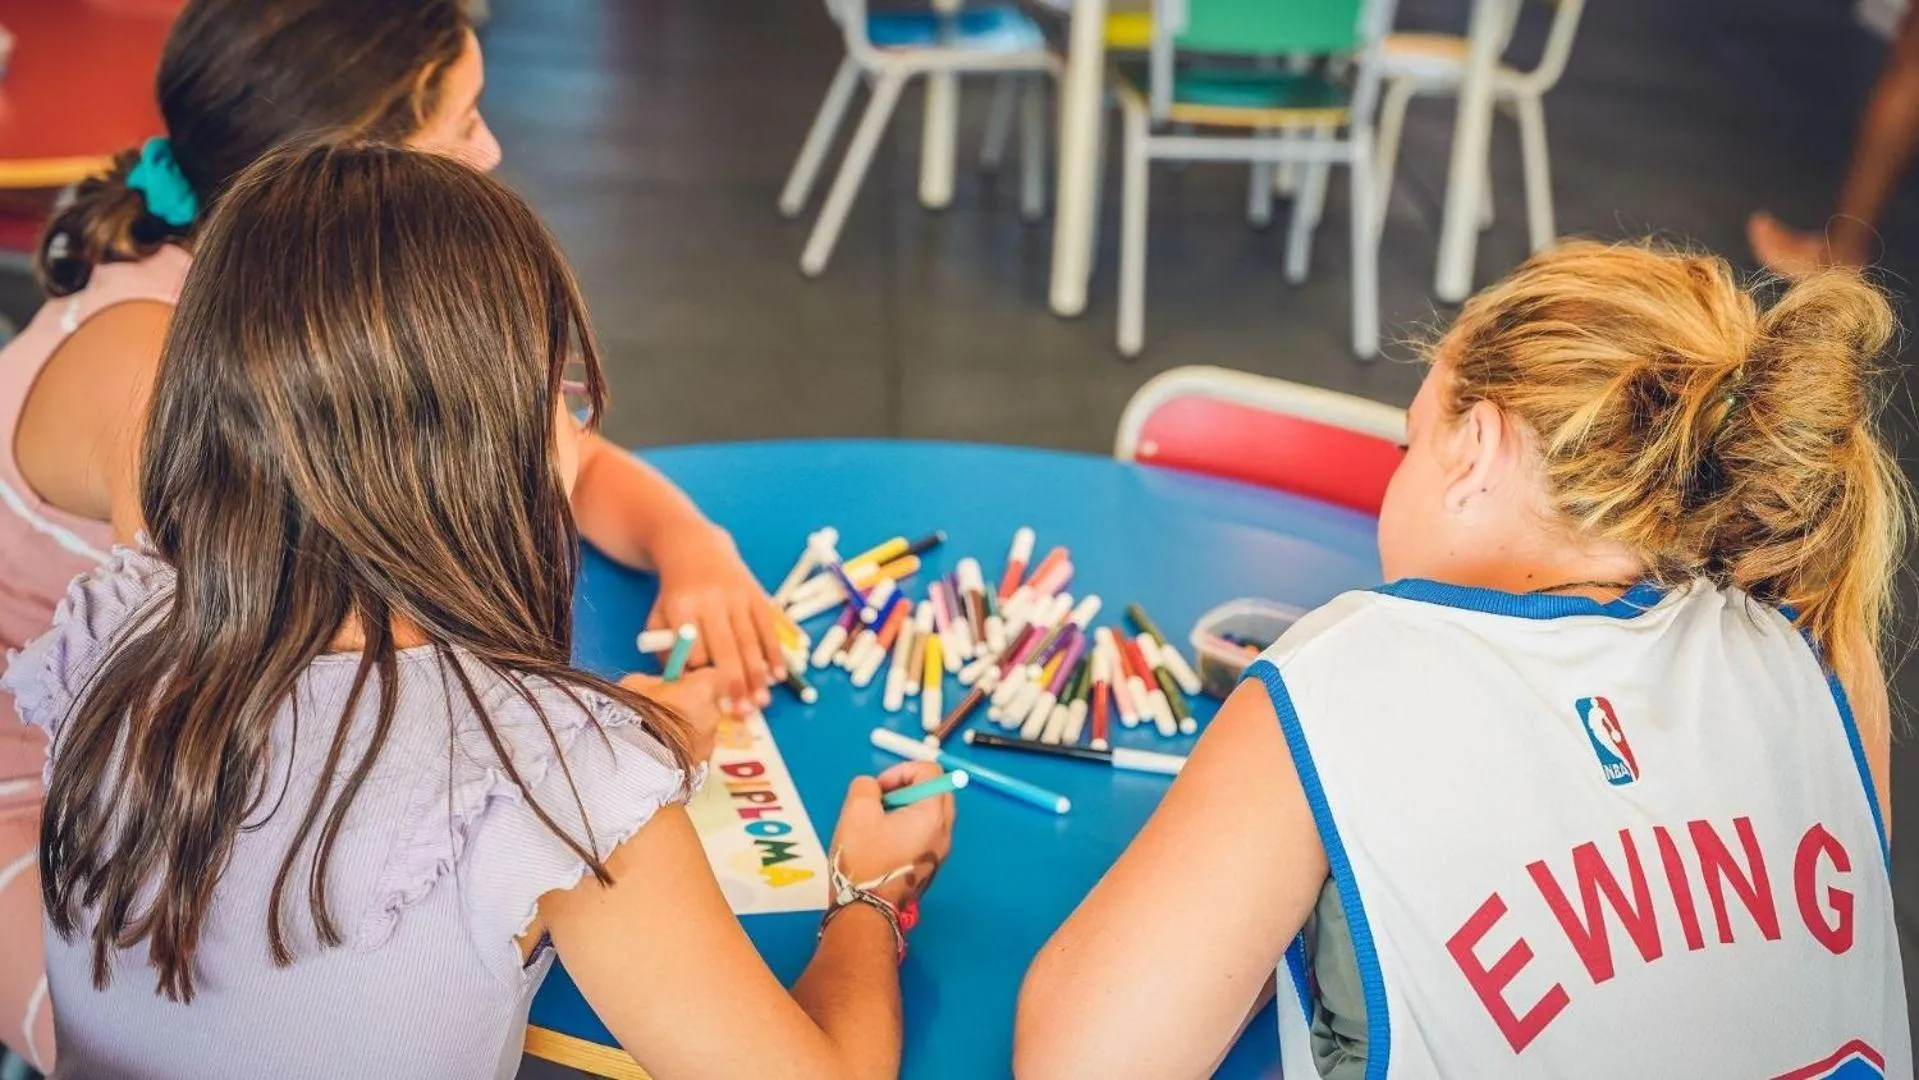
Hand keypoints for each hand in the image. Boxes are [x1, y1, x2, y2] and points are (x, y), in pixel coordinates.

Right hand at [621, 669, 725, 764]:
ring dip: (686, 733)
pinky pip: (695, 753)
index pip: (713, 677)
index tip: (678, 687)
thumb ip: (656, 682)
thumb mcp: (636, 685)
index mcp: (703, 688)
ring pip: (701, 732)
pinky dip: (683, 753)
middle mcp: (713, 714)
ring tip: (659, 739)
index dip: (695, 682)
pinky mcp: (703, 766)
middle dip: (690, 709)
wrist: (632, 760)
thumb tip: (661, 685)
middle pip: (707, 706)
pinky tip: (662, 755)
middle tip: (664, 714)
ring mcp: (710, 743)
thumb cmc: (633, 716)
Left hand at [647, 522, 785, 712]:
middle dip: (736, 683)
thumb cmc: (675, 595)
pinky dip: (774, 653)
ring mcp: (737, 596)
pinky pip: (768, 628)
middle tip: (744, 712)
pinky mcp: (757, 594)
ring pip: (750, 641)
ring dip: (758, 675)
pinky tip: (779, 676)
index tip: (709, 699)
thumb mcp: (658, 616)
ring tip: (762, 702)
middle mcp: (711, 599)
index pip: (695, 649)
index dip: (702, 676)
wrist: (695, 548)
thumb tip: (685, 684)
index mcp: (682, 606)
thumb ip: (666, 649)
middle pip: (726, 647)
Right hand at [830, 762, 955, 906]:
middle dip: (907, 787)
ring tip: (880, 823)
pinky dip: (910, 828)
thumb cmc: (863, 859)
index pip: (930, 771)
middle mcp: (944, 832)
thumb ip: (866, 786)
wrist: (867, 909)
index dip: (901, 770)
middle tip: (881, 801)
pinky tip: (884, 842)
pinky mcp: (931, 867)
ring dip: (908, 808)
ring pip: (932, 814)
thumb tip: (873, 788)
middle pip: (936, 791)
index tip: (879, 789)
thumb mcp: (856, 811)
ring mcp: (940, 852)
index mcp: (932, 814)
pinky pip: (927, 835)